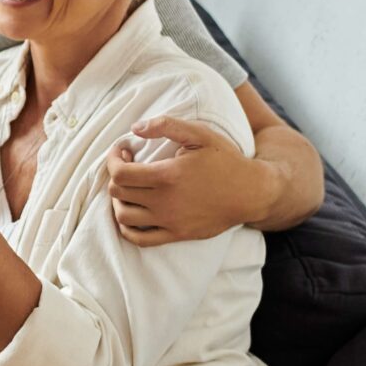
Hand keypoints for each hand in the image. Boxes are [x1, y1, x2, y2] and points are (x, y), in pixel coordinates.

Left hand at [107, 116, 264, 245]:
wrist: (252, 192)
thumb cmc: (226, 160)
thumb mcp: (200, 134)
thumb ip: (167, 126)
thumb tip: (135, 128)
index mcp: (168, 176)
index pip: (120, 173)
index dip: (113, 160)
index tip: (122, 151)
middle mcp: (165, 201)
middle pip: (118, 192)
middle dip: (115, 175)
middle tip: (126, 164)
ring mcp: (170, 221)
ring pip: (123, 216)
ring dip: (118, 200)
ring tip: (128, 187)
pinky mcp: (176, 234)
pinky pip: (139, 239)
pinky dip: (126, 227)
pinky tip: (132, 212)